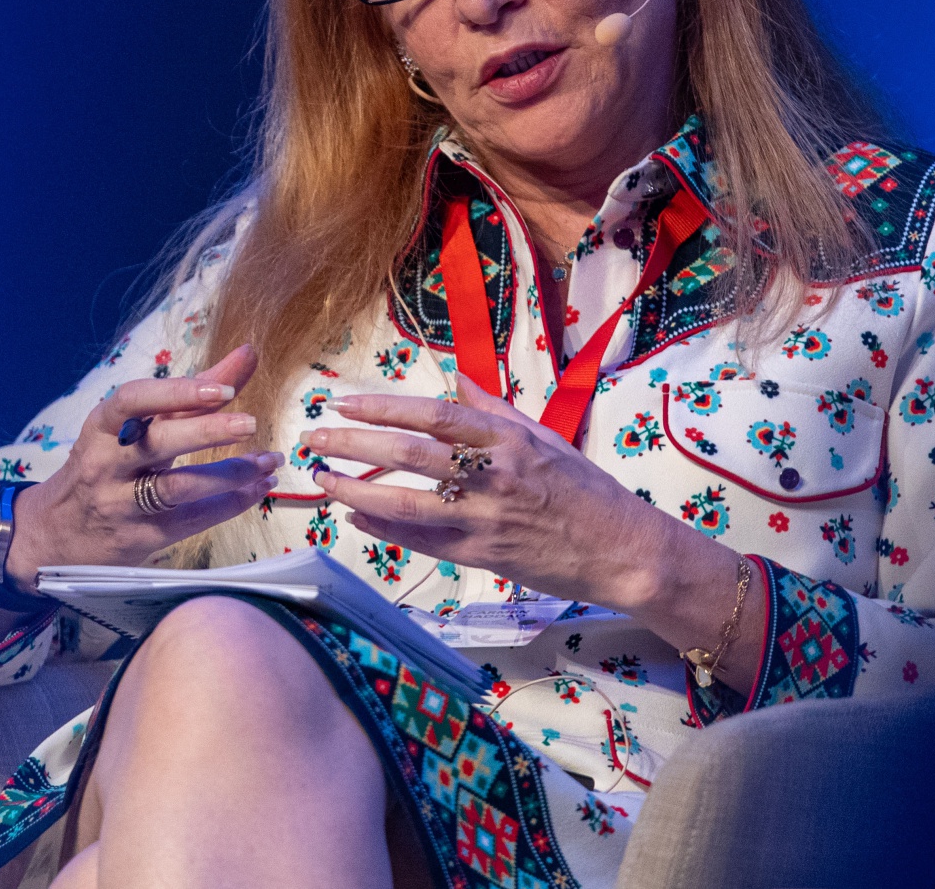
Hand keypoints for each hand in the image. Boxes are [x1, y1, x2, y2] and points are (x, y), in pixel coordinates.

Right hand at [7, 344, 279, 584]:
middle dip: (207, 432)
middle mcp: (108, 463)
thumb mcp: (135, 427)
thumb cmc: (108, 466)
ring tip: (268, 462)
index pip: (133, 401)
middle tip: (250, 423)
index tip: (222, 390)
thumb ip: (192, 393)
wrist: (55, 535)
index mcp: (103, 427)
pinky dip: (230, 504)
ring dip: (229, 474)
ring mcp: (122, 503)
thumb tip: (247, 353)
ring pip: (177, 488)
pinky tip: (257, 489)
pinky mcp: (141, 536)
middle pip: (158, 443)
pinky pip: (190, 520)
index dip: (177, 393)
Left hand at [305, 373, 696, 612]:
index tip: (345, 403)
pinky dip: (383, 526)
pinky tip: (353, 515)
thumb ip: (495, 410)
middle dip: (353, 445)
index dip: (383, 408)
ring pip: (406, 501)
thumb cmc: (584, 490)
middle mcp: (492, 474)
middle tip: (314, 437)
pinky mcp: (482, 556)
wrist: (621, 549)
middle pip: (408, 455)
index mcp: (508, 438)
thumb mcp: (544, 437)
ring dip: (354, 489)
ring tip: (320, 479)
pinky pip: (421, 540)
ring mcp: (485, 518)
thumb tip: (456, 379)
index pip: (433, 415)